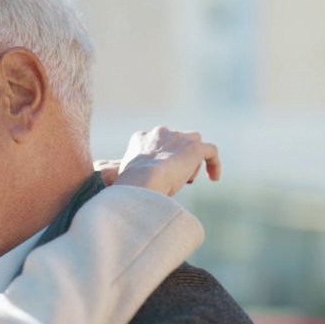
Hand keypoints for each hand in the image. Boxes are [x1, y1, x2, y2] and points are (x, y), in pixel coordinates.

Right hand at [93, 126, 220, 195]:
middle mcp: (159, 133)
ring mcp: (178, 138)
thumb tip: (110, 190)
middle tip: (174, 179)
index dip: (161, 159)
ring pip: (193, 143)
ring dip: (192, 161)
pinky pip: (210, 151)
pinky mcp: (194, 148)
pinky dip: (214, 164)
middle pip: (176, 142)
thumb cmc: (128, 187)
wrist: (141, 181)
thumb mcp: (123, 179)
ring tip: (188, 181)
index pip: (157, 142)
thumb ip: (124, 177)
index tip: (162, 174)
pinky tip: (214, 178)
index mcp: (140, 138)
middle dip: (177, 159)